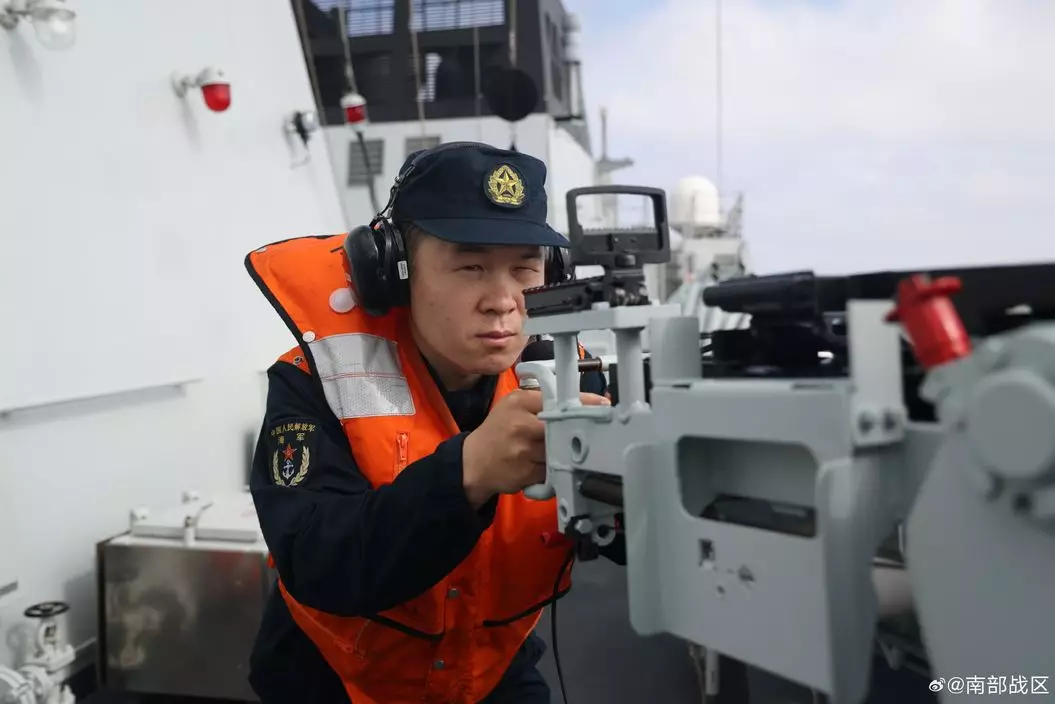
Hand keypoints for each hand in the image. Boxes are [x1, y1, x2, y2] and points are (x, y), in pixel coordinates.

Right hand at [462, 390, 609, 507]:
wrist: (473, 463)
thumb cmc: (498, 431)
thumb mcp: (513, 406)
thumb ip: (540, 401)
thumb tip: (578, 400)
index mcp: (520, 402)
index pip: (558, 400)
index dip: (583, 403)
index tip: (603, 405)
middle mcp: (521, 424)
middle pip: (563, 426)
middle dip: (576, 431)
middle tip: (592, 432)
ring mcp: (523, 450)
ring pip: (560, 450)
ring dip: (565, 452)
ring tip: (561, 451)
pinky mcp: (526, 472)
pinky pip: (553, 470)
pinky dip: (555, 470)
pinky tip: (549, 466)